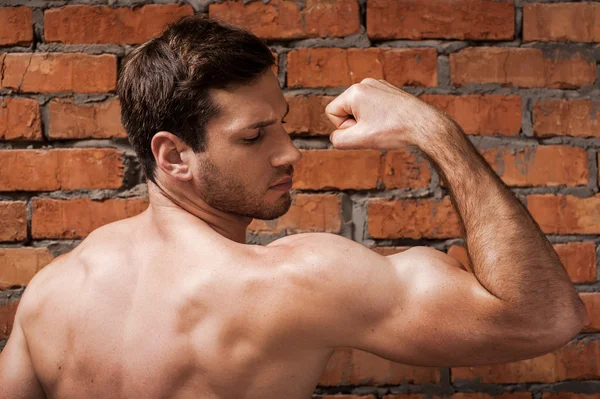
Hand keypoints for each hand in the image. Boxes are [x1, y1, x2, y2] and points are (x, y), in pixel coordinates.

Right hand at [325, 78, 449, 149]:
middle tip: (375, 130)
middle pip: (345, 109)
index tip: (364, 131)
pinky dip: (378, 117)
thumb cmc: (394, 130)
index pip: (332, 112)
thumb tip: (337, 136)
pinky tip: (391, 122)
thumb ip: (338, 140)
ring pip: (359, 109)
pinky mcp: (388, 91)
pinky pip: (372, 106)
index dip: (344, 127)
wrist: (425, 125)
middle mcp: (365, 83)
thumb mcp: (360, 140)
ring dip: (367, 122)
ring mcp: (378, 85)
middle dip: (356, 124)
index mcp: (355, 91)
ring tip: (384, 126)